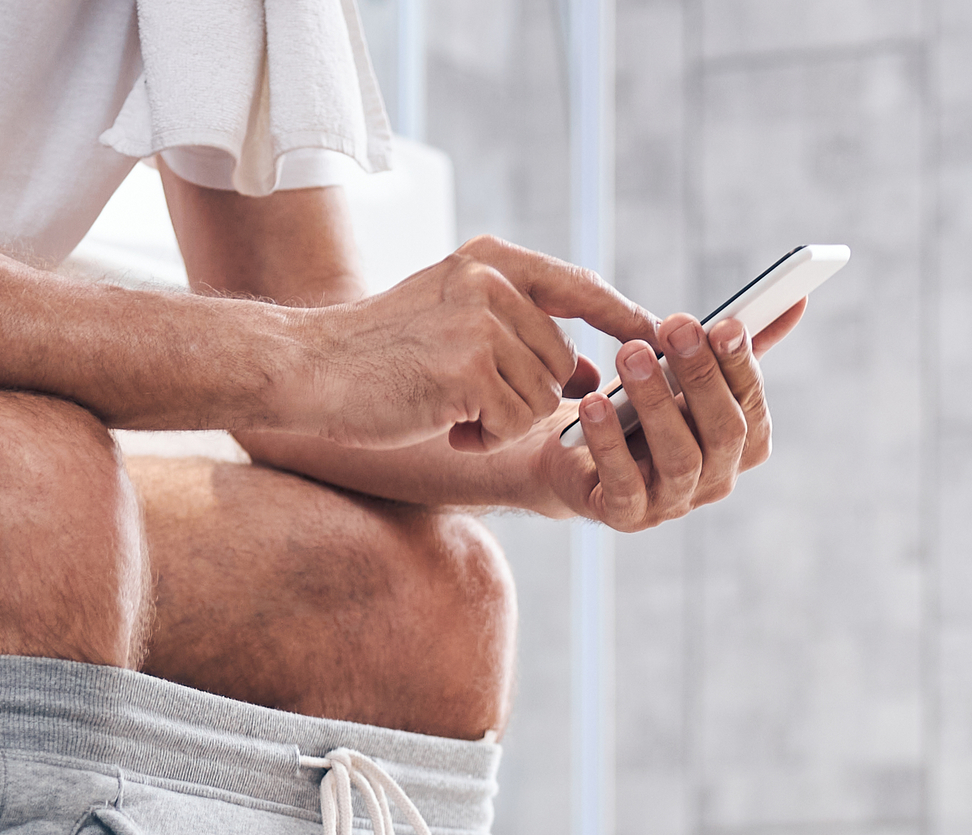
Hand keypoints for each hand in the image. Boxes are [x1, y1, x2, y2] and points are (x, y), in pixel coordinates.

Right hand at [271, 237, 655, 451]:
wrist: (309, 368)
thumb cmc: (381, 354)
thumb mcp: (455, 321)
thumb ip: (522, 334)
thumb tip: (596, 373)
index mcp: (490, 259)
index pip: (580, 285)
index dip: (624, 317)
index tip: (661, 338)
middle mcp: (490, 280)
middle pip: (562, 360)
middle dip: (526, 397)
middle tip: (467, 400)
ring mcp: (480, 322)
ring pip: (541, 398)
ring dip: (501, 421)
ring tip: (449, 409)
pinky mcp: (469, 368)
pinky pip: (513, 423)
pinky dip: (483, 439)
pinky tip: (444, 425)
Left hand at [524, 303, 797, 531]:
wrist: (573, 451)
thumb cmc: (641, 408)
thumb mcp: (687, 372)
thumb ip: (737, 345)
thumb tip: (796, 301)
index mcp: (741, 443)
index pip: (753, 406)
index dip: (742, 366)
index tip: (726, 324)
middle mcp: (716, 478)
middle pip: (724, 432)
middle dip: (702, 376)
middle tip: (675, 327)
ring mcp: (674, 503)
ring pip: (679, 457)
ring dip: (655, 401)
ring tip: (630, 354)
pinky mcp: (627, 517)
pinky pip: (624, 484)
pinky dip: (609, 442)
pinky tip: (593, 404)